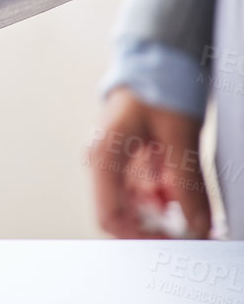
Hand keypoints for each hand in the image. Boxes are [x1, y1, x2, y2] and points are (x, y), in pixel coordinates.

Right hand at [87, 86, 211, 238]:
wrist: (155, 58)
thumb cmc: (156, 86)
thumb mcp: (178, 135)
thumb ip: (188, 183)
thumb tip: (199, 225)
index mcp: (104, 156)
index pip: (111, 216)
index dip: (142, 237)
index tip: (176, 244)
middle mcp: (105, 163)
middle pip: (125, 214)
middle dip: (159, 228)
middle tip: (193, 233)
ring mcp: (117, 161)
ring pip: (139, 205)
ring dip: (168, 214)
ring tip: (198, 213)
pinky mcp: (132, 158)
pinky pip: (149, 190)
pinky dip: (170, 198)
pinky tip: (188, 194)